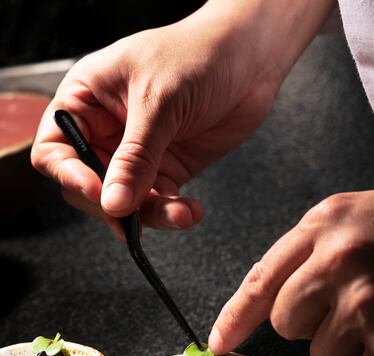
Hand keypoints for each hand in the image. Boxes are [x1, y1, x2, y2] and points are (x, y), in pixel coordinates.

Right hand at [31, 0, 333, 235]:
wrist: (251, 58)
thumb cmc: (199, 55)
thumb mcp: (158, 104)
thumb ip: (135, 158)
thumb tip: (113, 202)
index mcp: (87, 101)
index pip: (55, 149)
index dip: (70, 175)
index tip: (97, 191)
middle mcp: (107, 131)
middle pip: (89, 185)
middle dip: (112, 202)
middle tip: (134, 212)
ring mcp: (137, 154)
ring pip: (126, 202)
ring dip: (150, 216)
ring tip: (176, 213)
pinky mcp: (167, 170)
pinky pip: (159, 204)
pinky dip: (173, 214)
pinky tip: (188, 211)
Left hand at [209, 189, 373, 355]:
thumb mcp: (350, 219)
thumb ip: (305, 255)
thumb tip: (265, 309)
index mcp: (322, 225)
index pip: (260, 280)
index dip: (235, 318)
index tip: (219, 345)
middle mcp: (338, 258)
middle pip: (288, 325)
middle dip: (314, 324)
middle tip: (353, 302)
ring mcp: (367, 297)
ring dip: (350, 346)